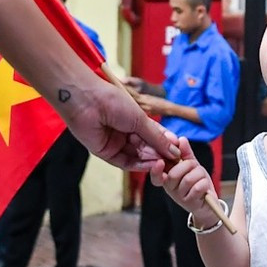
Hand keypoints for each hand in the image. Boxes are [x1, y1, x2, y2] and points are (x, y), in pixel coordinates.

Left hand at [54, 75, 180, 171]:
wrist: (87, 101)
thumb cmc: (114, 102)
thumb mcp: (140, 119)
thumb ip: (157, 137)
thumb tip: (174, 150)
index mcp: (133, 120)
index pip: (153, 135)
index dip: (166, 142)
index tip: (179, 149)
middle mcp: (125, 132)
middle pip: (146, 147)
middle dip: (160, 154)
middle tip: (174, 161)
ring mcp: (115, 143)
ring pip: (137, 156)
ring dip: (151, 160)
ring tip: (164, 163)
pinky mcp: (106, 152)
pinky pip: (125, 162)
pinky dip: (138, 165)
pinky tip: (151, 165)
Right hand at [149, 137, 214, 217]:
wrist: (209, 203)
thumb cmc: (198, 182)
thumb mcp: (192, 166)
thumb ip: (186, 153)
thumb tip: (181, 139)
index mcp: (167, 177)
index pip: (155, 175)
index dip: (156, 170)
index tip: (161, 162)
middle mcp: (170, 188)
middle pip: (174, 173)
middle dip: (189, 165)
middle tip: (195, 167)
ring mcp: (179, 197)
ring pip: (188, 179)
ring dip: (199, 175)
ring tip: (202, 178)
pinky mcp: (190, 203)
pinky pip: (197, 188)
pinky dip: (204, 183)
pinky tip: (204, 186)